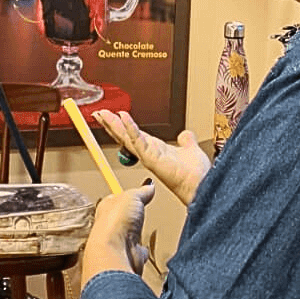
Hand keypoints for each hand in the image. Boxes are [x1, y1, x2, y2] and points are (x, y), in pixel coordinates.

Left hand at [82, 180, 155, 283]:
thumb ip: (142, 191)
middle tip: (141, 211)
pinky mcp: (129, 255)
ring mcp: (119, 241)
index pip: (116, 199)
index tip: (137, 193)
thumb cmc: (115, 223)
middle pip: (123, 217)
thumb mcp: (132, 196)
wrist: (116, 252)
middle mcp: (109, 225)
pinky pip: (137, 250)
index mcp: (106, 207)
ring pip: (129, 235)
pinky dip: (141, 249)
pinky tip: (144, 246)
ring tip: (142, 227)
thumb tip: (149, 185)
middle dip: (133, 216)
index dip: (126, 196)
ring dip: (136, 233)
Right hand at [94, 110, 210, 205]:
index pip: (133, 135)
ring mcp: (148, 156)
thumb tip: (186, 135)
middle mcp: (148, 153)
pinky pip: (138, 140)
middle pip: (125, 136)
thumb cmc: (194, 174)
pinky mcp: (151, 157)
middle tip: (99, 114)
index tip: (113, 115)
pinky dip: (131, 127)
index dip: (123, 125)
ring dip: (114, 125)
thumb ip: (186, 141)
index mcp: (155, 150)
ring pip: (126, 137)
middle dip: (111, 124)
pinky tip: (124, 117)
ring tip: (103, 114)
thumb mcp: (190, 149)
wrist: (200, 184)